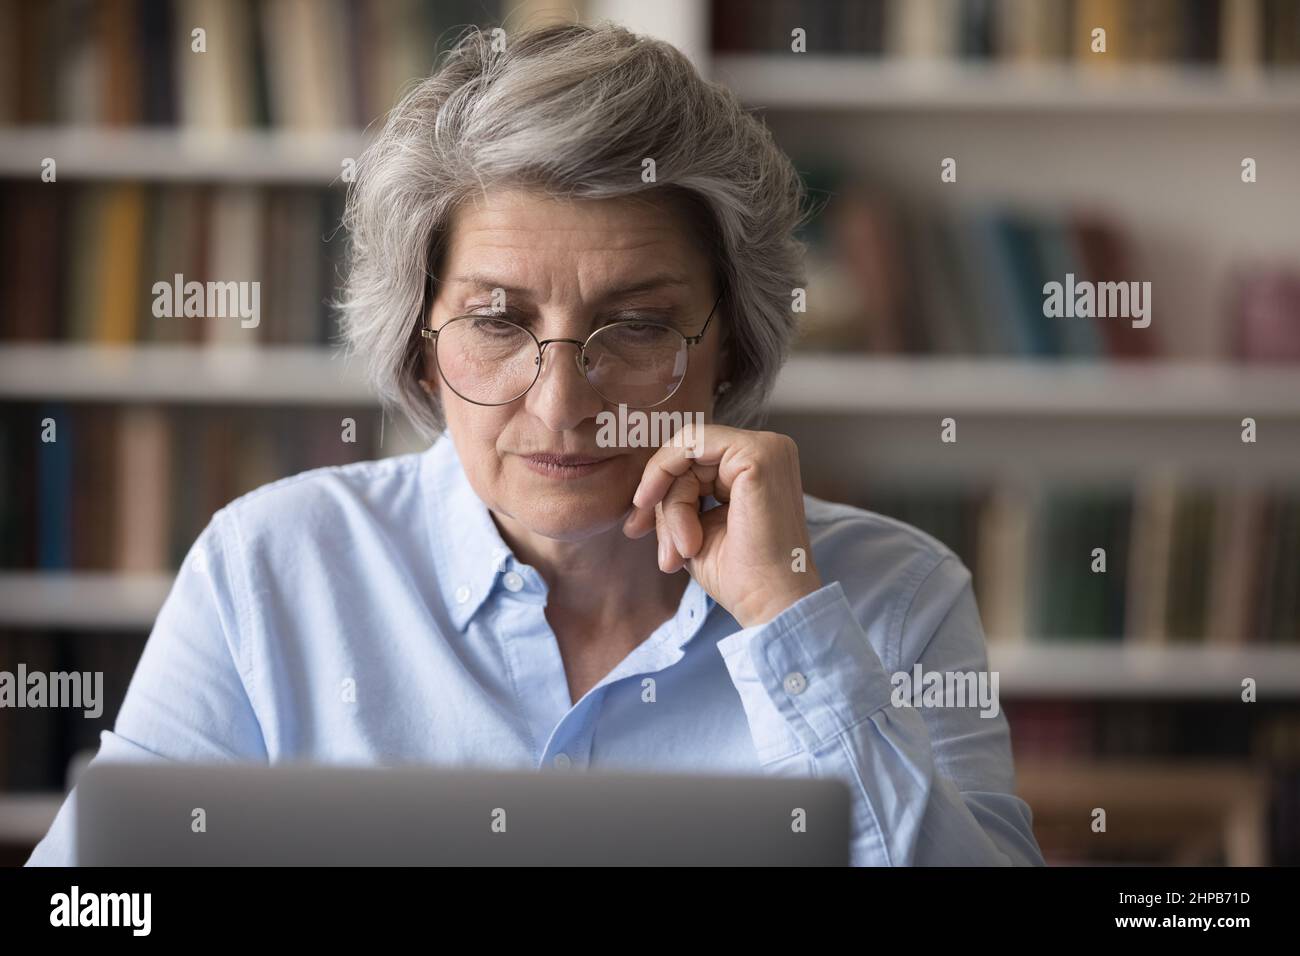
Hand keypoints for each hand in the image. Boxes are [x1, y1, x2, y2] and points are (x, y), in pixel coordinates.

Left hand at [622, 424, 823, 627]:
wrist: (769, 604)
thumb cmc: (740, 575)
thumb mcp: (695, 529)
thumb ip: (676, 500)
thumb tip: (642, 495)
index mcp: (759, 466)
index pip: (696, 460)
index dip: (661, 490)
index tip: (638, 528)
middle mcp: (769, 449)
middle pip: (688, 456)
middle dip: (663, 502)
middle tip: (666, 554)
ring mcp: (766, 448)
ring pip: (686, 453)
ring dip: (671, 504)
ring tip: (684, 550)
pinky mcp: (757, 454)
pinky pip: (691, 444)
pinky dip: (669, 480)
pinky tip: (680, 529)